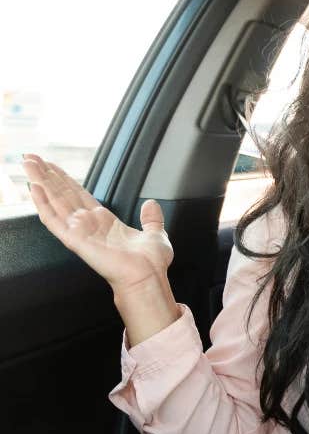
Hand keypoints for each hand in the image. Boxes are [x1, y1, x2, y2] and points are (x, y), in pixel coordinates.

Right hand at [22, 154, 172, 289]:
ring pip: (54, 201)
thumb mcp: (155, 233)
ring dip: (40, 182)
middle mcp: (88, 224)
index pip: (78, 195)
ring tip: (28, 163)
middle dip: (47, 175)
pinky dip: (43, 204)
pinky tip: (34, 188)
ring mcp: (80, 231)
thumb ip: (151, 218)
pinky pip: (54, 219)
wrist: (148, 276)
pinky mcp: (75, 239)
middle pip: (62, 194)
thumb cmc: (151, 263)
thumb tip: (151, 203)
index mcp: (104, 221)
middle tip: (32, 157)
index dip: (64, 179)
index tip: (52, 166)